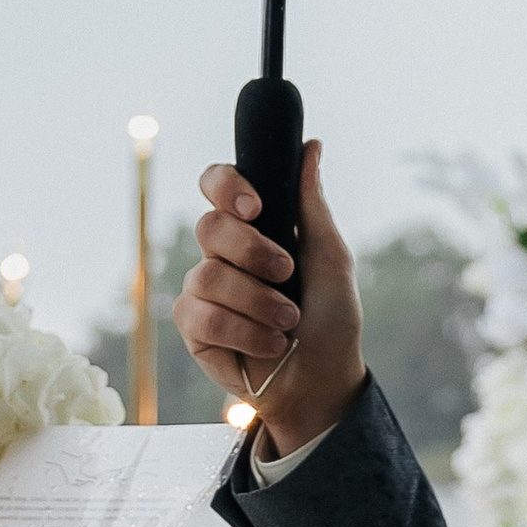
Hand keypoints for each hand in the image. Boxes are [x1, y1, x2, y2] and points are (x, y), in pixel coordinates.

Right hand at [173, 138, 364, 459]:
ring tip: (287, 323)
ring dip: (258, 302)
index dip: (226, 186)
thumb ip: (312, 205)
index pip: (218, 184)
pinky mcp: (194, 329)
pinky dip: (245, 332)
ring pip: (207, 275)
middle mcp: (223, 253)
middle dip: (253, 252)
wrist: (323, 382)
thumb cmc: (331, 319)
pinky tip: (269, 346)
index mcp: (254, 227)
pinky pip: (202, 316)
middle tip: (287, 274)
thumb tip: (311, 145)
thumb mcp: (330, 259)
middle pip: (209, 226)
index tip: (256, 207)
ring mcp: (204, 290)